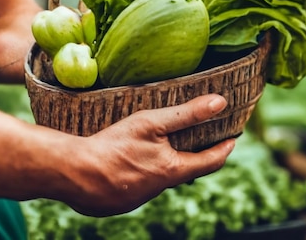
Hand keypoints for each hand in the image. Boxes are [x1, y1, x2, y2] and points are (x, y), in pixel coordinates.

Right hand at [58, 94, 234, 216]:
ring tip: (158, 149)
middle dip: (192, 157)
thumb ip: (187, 114)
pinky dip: (140, 175)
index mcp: (172, 171)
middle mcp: (159, 189)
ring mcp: (137, 199)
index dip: (223, 150)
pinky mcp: (118, 203)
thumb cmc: (114, 146)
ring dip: (162, 167)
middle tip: (198, 143)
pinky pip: (136, 188)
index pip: (209, 162)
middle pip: (183, 172)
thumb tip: (220, 102)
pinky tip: (127, 163)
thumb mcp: (153, 123)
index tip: (232, 141)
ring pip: (158, 181)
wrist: (73, 173)